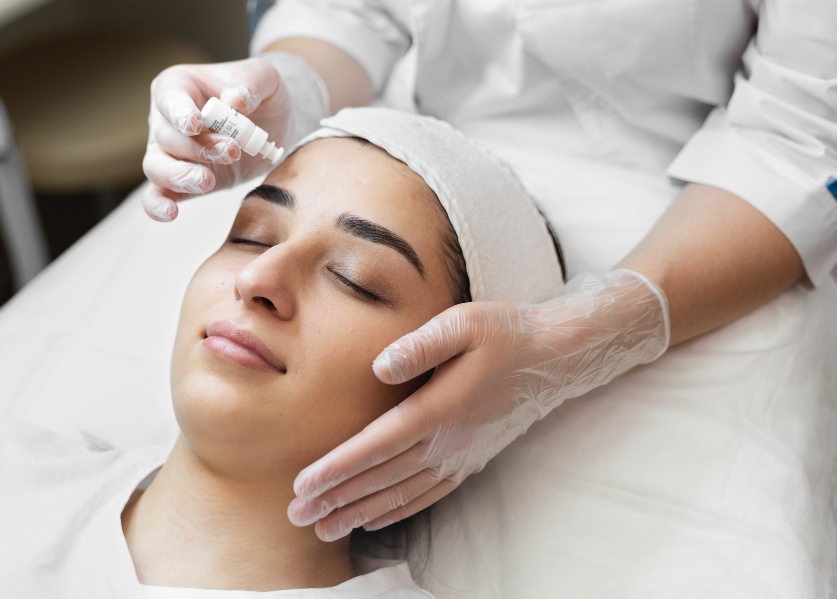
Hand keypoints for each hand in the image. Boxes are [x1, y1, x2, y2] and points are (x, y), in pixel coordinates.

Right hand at [141, 53, 327, 220]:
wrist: (275, 123)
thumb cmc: (262, 93)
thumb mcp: (265, 76)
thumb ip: (250, 82)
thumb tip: (234, 101)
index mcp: (179, 86)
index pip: (169, 98)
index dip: (179, 112)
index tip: (195, 124)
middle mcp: (166, 119)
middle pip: (166, 136)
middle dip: (197, 148)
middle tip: (232, 151)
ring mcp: (170, 152)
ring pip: (156, 167)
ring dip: (180, 176)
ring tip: (207, 181)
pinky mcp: (181, 180)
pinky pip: (157, 195)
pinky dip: (158, 206)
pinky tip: (171, 214)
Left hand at [286, 269, 669, 540]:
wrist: (555, 357)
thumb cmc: (505, 333)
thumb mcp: (462, 323)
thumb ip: (419, 346)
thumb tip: (378, 366)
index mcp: (439, 409)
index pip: (376, 445)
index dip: (337, 468)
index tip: (303, 485)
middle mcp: (447, 442)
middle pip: (381, 478)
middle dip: (336, 499)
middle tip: (297, 516)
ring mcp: (459, 456)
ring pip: (401, 494)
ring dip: (360, 513)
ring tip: (325, 529)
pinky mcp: (469, 460)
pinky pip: (427, 496)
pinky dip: (398, 512)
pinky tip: (375, 521)